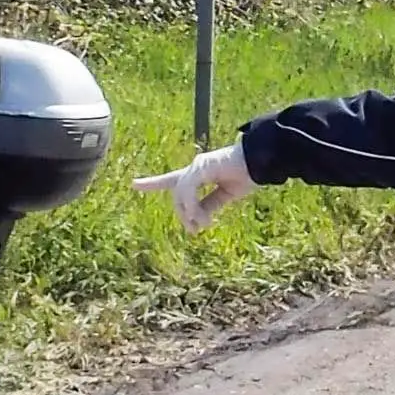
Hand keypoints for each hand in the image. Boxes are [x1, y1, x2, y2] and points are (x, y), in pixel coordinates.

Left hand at [131, 143, 254, 232]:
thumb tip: (196, 221)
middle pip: (175, 194)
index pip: (170, 180)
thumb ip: (209, 206)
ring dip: (188, 214)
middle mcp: (194, 169)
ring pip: (180, 193)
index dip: (152, 183)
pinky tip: (202, 219)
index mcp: (198, 176)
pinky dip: (192, 206)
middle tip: (194, 230)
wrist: (261, 163)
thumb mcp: (225, 196)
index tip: (133, 184)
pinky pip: (189, 190)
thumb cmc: (247, 176)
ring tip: (202, 226)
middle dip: (181, 214)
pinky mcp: (202, 167)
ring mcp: (197, 167)